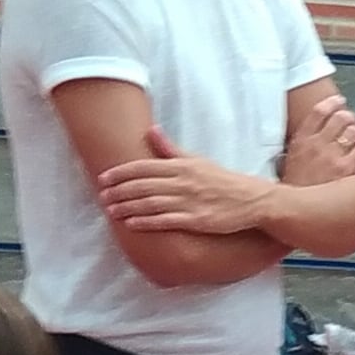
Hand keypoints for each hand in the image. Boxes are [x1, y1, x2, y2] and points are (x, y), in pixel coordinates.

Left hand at [101, 129, 282, 235]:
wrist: (252, 200)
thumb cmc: (222, 180)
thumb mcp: (197, 160)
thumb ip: (170, 149)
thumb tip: (151, 130)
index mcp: (182, 165)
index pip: (144, 167)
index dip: (121, 173)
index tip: (103, 178)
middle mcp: (183, 182)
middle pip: (143, 185)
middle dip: (119, 191)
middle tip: (102, 197)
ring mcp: (189, 201)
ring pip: (150, 203)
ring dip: (128, 207)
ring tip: (111, 210)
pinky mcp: (197, 219)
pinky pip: (166, 220)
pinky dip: (146, 222)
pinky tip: (132, 224)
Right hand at [287, 90, 354, 186]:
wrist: (293, 211)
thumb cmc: (292, 190)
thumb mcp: (288, 163)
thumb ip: (299, 148)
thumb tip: (306, 142)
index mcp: (301, 141)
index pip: (318, 112)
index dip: (332, 103)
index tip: (339, 101)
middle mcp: (317, 144)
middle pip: (339, 118)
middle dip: (349, 116)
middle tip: (353, 121)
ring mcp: (331, 156)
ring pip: (353, 131)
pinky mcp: (345, 170)